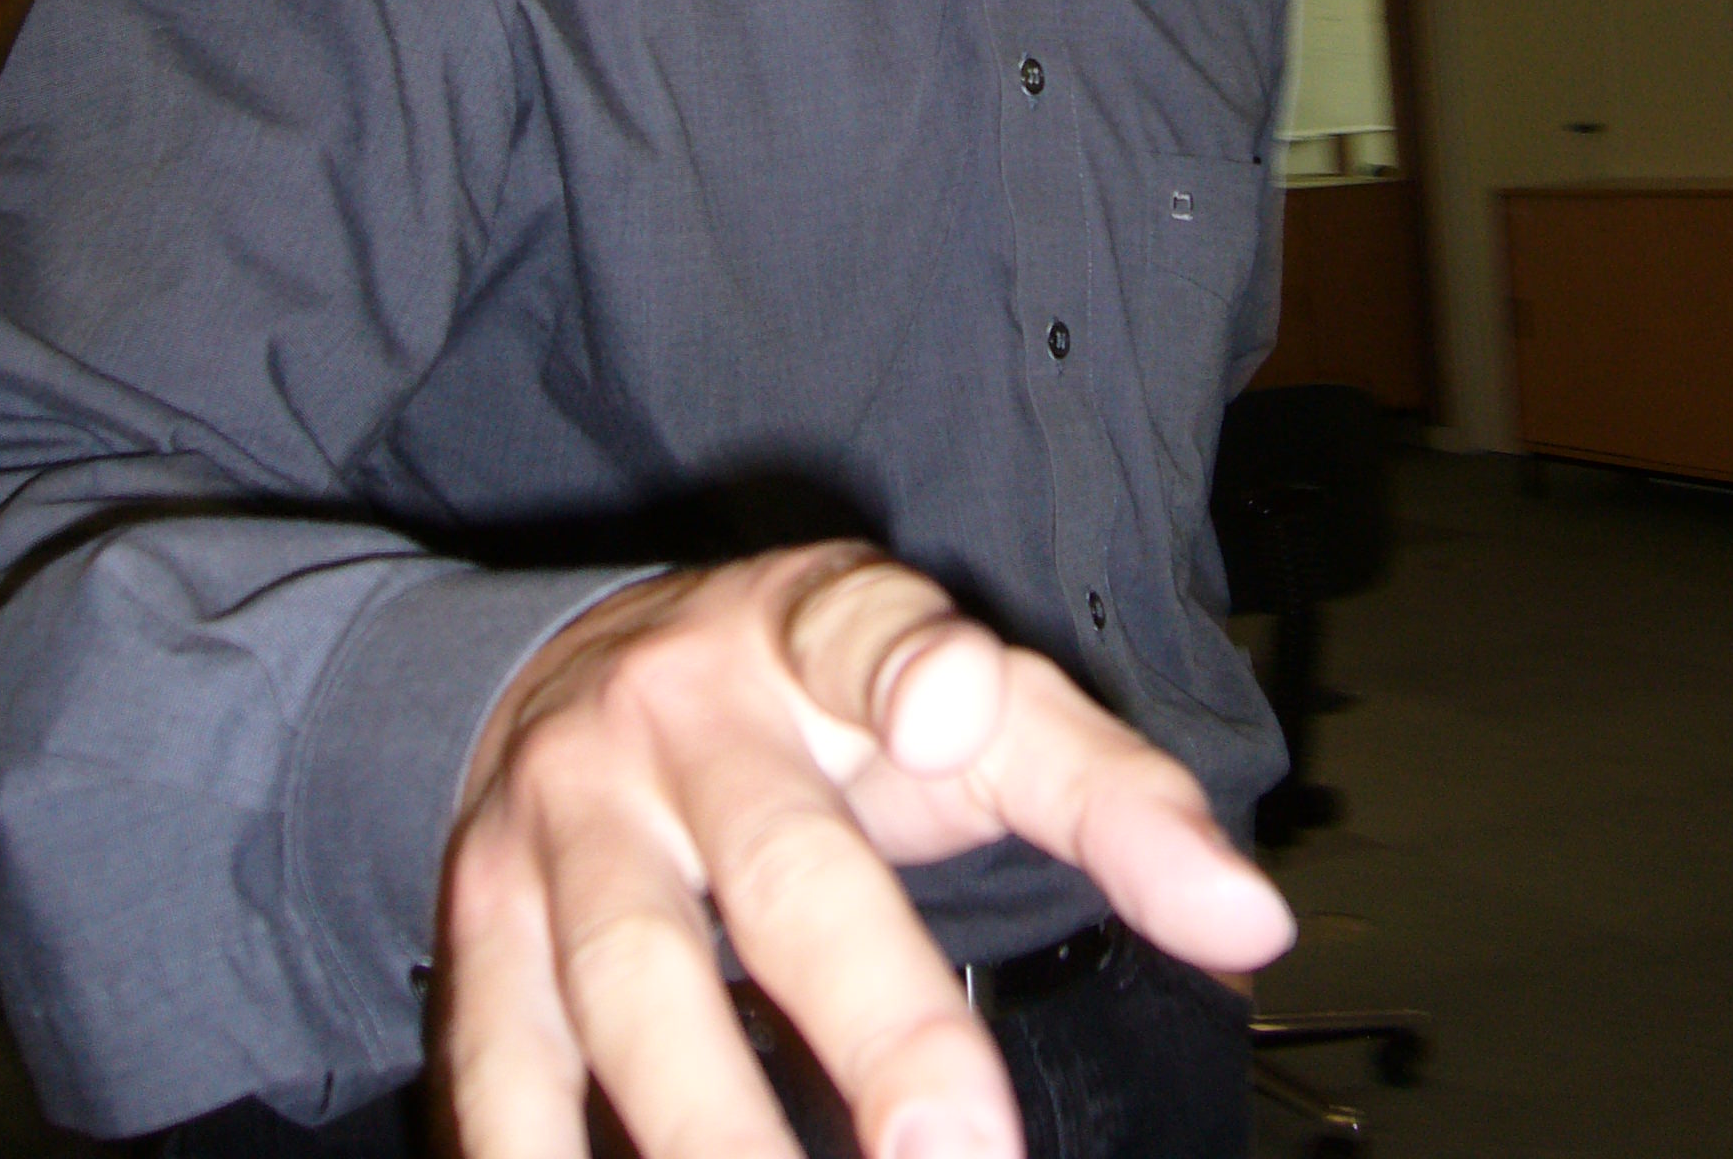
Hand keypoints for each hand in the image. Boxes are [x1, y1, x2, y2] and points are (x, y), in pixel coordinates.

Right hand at [439, 541, 1293, 1158]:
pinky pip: (500, 1065)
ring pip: (631, 987)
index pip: (867, 627)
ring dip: (713, 1135)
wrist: (563, 672)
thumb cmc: (815, 706)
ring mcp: (563, 821)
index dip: (910, 666)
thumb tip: (1253, 924)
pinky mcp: (478, 925)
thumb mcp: (958, 702)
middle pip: (781, 870)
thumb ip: (1104, 792)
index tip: (950, 708)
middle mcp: (677, 714)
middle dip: (873, 1018)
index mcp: (809, 630)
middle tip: (960, 1155)